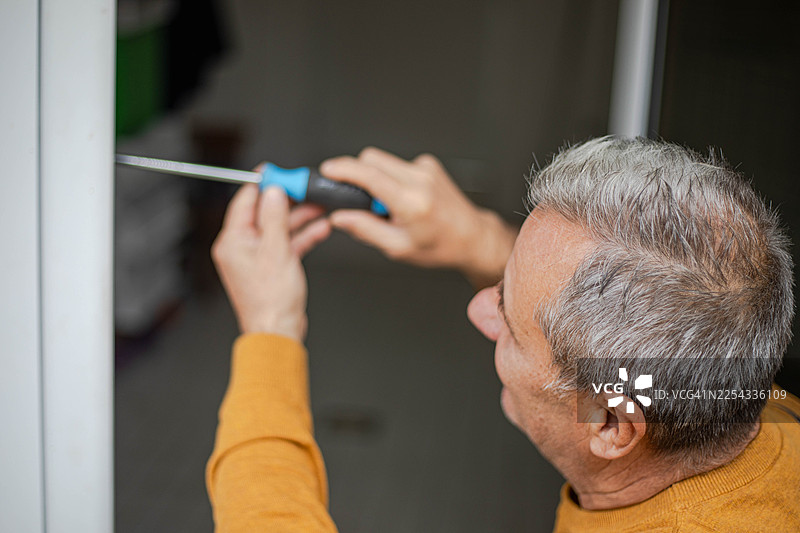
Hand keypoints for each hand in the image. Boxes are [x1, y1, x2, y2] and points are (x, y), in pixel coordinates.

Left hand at [211, 183, 331, 341]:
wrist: (279, 331)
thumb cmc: (271, 302)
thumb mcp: (276, 251)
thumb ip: (275, 218)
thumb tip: (273, 192)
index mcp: (233, 241)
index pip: (245, 201)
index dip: (261, 183)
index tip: (274, 171)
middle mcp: (241, 247)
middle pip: (264, 213)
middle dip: (287, 200)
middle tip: (303, 188)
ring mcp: (256, 257)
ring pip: (279, 227)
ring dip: (299, 218)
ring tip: (319, 207)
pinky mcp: (271, 266)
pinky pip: (286, 243)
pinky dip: (302, 236)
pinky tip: (320, 228)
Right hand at [320, 147, 517, 287]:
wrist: (471, 237)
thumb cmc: (441, 246)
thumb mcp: (398, 247)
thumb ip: (365, 229)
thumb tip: (341, 218)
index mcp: (411, 202)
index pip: (369, 175)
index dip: (343, 170)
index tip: (328, 170)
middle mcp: (420, 180)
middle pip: (372, 159)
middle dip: (358, 174)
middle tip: (363, 201)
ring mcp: (426, 169)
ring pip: (384, 161)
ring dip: (377, 178)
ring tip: (390, 206)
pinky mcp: (429, 165)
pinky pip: (397, 165)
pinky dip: (392, 179)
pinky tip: (404, 198)